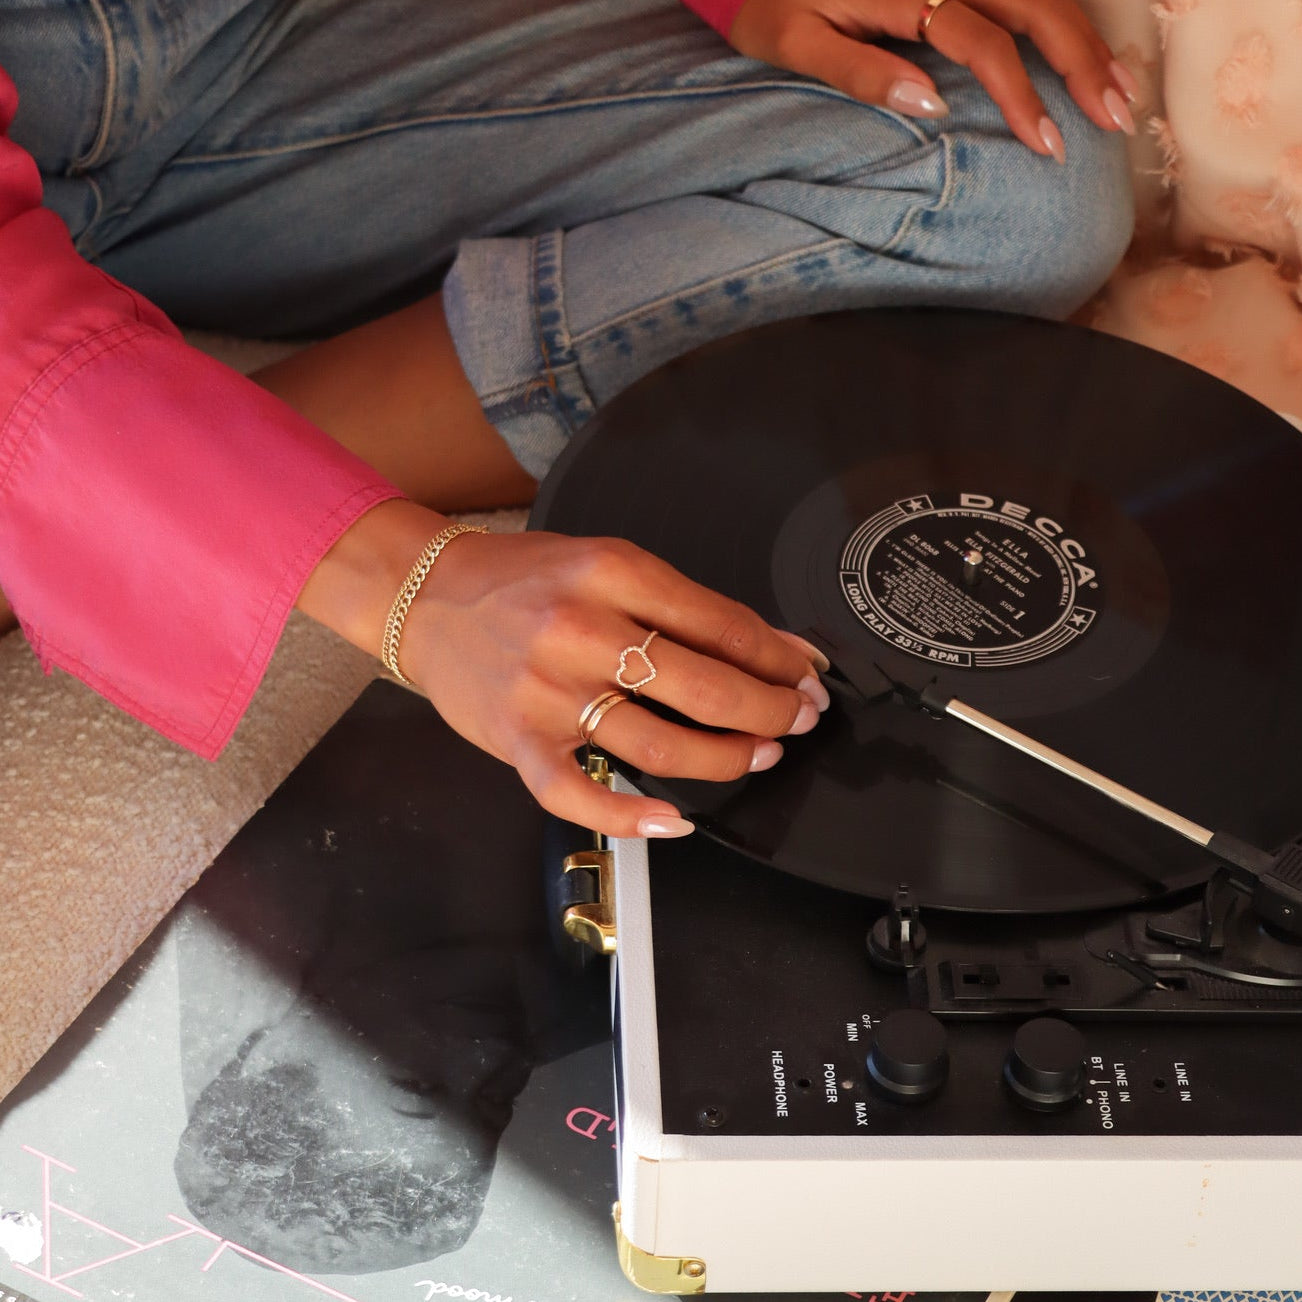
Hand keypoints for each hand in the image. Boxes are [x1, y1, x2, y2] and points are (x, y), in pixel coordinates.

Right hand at [398, 526, 827, 837]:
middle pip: (706, 687)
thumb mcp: (604, 564)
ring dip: (728, 758)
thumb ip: (680, 606)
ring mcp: (549, 691)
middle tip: (797, 718)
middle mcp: (582, 628)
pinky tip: (671, 821)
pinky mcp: (520, 740)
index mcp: (611, 572)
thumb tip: (769, 645)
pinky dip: (632, 819)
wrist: (427, 597)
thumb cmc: (521, 580)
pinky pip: (579, 796)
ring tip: (759, 754)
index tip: (806, 673)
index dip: (781, 657)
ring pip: (662, 746)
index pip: (722, 624)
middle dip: (770, 710)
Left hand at [726, 0, 1139, 161]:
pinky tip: (1089, 53)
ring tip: (1120, 93)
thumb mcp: (795, 42)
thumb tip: (930, 103)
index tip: (1048, 143)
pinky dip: (1063, 18)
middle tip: (1116, 119)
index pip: (982, 40)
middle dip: (1081, 60)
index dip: (1021, 91)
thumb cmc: (769, 5)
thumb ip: (859, 71)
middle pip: (1032, 4)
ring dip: (1085, 39)